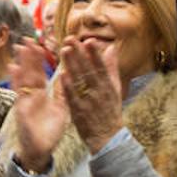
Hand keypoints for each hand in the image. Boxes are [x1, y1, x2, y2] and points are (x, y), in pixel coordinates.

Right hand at [10, 40, 66, 173]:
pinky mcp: (21, 108)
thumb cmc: (49, 132)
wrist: (41, 151)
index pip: (41, 73)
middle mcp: (32, 96)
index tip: (40, 44)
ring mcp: (25, 101)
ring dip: (22, 63)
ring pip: (24, 78)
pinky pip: (19, 92)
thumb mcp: (61, 110)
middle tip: (28, 39)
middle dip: (29, 56)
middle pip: (30, 72)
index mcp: (42, 95)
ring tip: (20, 46)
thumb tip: (68, 79)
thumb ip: (63, 94)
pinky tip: (13, 67)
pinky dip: (15, 80)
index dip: (40, 60)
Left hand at [58, 38, 123, 153]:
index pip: (101, 67)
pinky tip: (62, 75)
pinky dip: (68, 86)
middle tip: (70, 39)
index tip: (89, 40)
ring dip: (71, 65)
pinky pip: (72, 97)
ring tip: (64, 50)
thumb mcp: (115, 88)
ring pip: (79, 81)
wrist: (107, 137)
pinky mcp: (78, 111)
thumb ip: (111, 68)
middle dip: (79, 54)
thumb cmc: (110, 110)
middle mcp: (99, 92)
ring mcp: (88, 102)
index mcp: (108, 85)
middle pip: (88, 70)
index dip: (95, 54)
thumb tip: (111, 48)